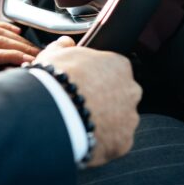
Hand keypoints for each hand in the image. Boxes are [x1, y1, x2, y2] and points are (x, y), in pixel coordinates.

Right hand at [35, 36, 141, 167]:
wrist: (52, 113)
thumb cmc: (54, 80)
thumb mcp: (53, 54)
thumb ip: (63, 47)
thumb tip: (65, 43)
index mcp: (118, 65)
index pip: (113, 69)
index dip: (96, 77)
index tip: (83, 83)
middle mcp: (130, 90)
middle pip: (120, 95)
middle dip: (104, 100)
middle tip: (80, 103)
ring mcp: (129, 117)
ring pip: (119, 120)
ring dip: (104, 121)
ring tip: (78, 122)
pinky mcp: (123, 142)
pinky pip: (113, 141)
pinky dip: (101, 140)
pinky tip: (83, 136)